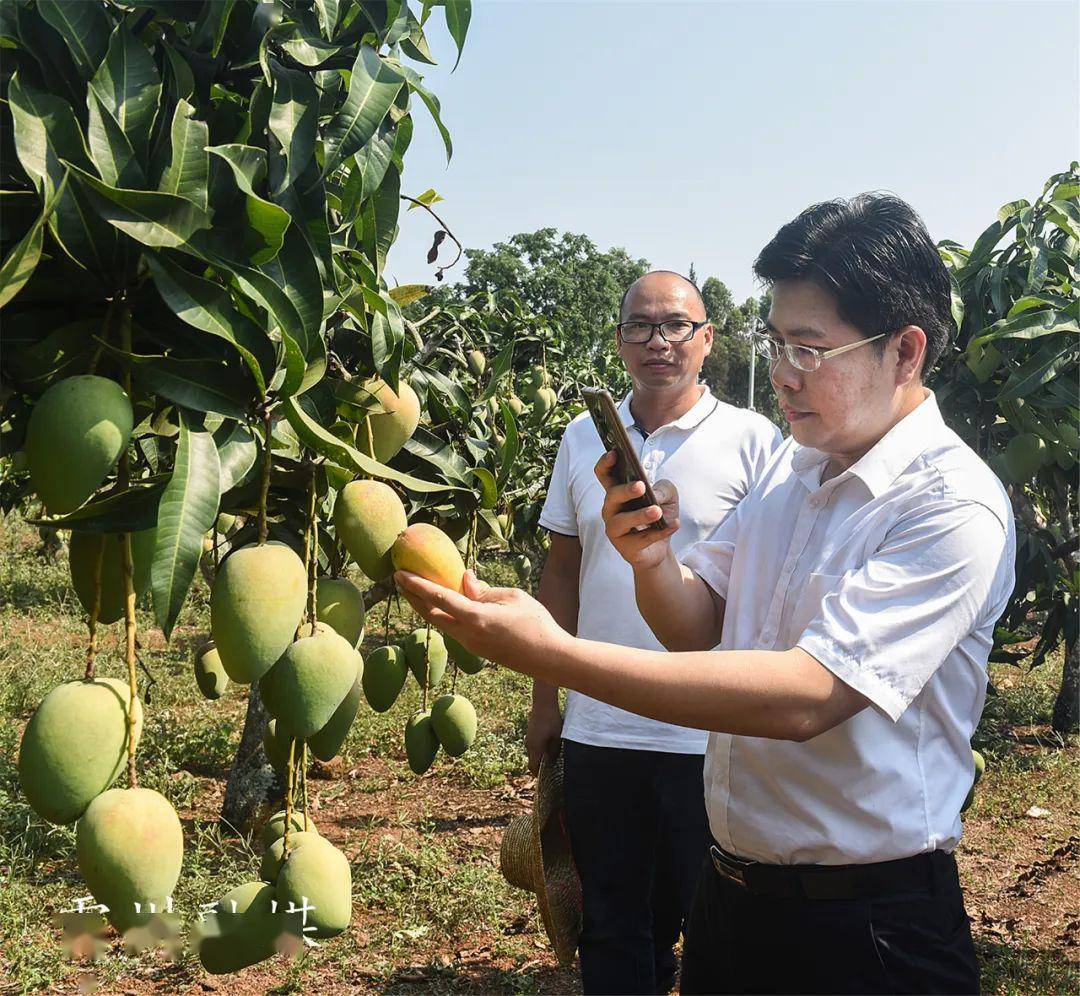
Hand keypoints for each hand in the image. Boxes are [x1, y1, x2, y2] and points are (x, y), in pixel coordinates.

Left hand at [394, 569, 568, 672]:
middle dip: (413, 597)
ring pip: (441, 623)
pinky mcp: (477, 650)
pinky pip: (454, 628)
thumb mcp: (512, 597)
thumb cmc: (536, 623)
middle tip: (399, 580)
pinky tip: (445, 604)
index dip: (416, 585)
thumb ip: (484, 590)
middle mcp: (467, 634)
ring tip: (417, 590)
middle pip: (431, 614)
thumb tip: (464, 579)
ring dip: (426, 607)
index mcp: (475, 618)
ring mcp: (470, 645)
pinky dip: (444, 614)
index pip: (438, 598)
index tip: (399, 573)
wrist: (550, 659)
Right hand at [525, 704, 562, 775]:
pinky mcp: (530, 732)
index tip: (545, 778)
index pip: (533, 767)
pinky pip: (534, 744)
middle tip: (551, 767)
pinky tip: (549, 743)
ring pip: (533, 752)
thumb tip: (552, 762)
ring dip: (540, 755)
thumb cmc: (552, 720)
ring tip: (552, 755)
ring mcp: (528, 737)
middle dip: (540, 765)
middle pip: (533, 760)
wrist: (543, 703)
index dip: (537, 774)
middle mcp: (529, 744)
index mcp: (535, 748)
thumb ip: (554, 752)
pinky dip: (539, 748)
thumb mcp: (557, 738)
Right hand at [594, 451, 679, 571]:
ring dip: (639, 515)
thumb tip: (655, 495)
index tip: (614, 453)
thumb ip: (664, 489)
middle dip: (625, 490)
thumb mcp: (669, 496)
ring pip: (621, 521)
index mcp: (618, 491)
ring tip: (657, 511)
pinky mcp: (624, 547)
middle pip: (611, 495)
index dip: (605, 463)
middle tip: (641, 486)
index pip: (604, 474)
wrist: (661, 548)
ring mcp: (615, 529)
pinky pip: (640, 539)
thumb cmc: (660, 516)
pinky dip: (659, 532)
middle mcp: (611, 509)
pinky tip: (673, 525)